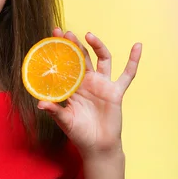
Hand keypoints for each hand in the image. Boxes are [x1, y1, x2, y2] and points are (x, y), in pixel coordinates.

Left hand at [37, 28, 141, 159]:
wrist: (98, 146)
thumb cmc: (79, 133)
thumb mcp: (64, 121)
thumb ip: (55, 111)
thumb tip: (40, 103)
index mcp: (73, 86)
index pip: (65, 64)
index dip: (60, 51)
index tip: (53, 35)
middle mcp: (87, 82)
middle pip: (81, 57)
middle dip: (74, 44)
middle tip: (65, 32)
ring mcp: (103, 85)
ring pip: (102, 59)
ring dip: (97, 46)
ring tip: (89, 36)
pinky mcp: (116, 92)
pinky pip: (127, 74)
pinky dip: (133, 60)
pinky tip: (137, 46)